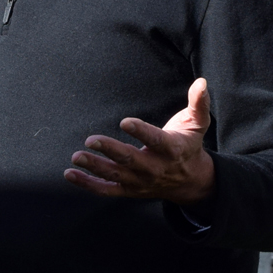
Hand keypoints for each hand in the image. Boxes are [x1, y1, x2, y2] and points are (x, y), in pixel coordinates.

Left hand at [64, 77, 214, 204]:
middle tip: (90, 139)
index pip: (155, 140)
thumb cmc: (188, 145)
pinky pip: (107, 190)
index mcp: (171, 149)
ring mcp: (141, 182)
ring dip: (95, 167)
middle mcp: (155, 168)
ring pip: (116, 176)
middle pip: (131, 161)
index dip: (141, 132)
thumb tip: (202, 82)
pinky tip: (70, 174)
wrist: (190, 181)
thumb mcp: (198, 124)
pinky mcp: (130, 190)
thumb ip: (199, 103)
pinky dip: (88, 184)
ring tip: (77, 157)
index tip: (125, 121)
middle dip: (110, 150)